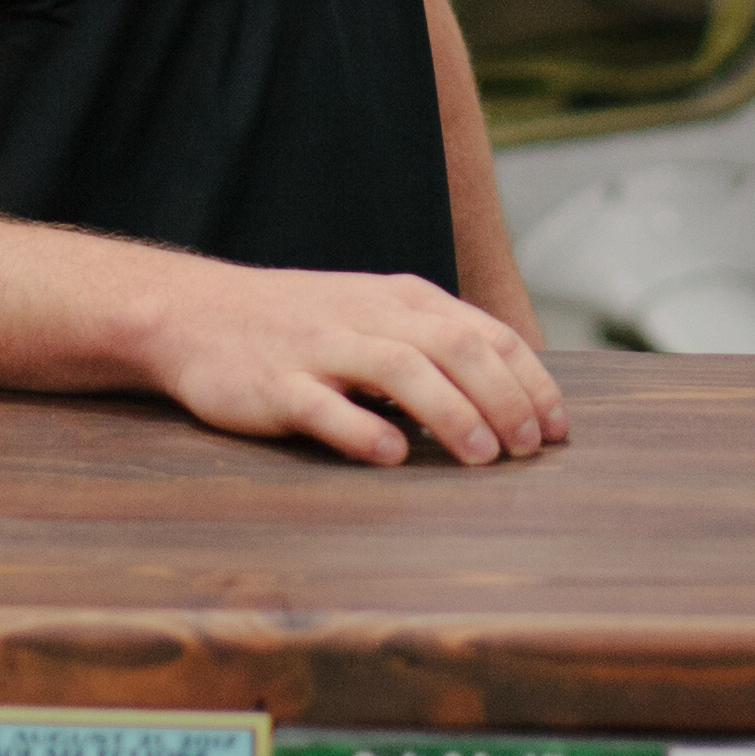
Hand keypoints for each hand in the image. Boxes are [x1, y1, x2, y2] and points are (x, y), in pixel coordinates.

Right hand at [134, 260, 571, 466]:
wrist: (196, 313)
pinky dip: (362, 428)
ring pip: (400, 369)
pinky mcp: (275, 384)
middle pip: (454, 347)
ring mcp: (320, 349)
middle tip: (529, 448)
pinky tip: (393, 455)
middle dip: (503, 398)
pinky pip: (324, 405)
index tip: (558, 429)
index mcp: (402, 299)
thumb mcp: (374, 317)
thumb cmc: (301, 326)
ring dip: (450, 412)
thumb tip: (510, 399)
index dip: (529, 381)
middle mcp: (368, 316)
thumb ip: (435, 346)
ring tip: (484, 456)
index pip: (485, 333)